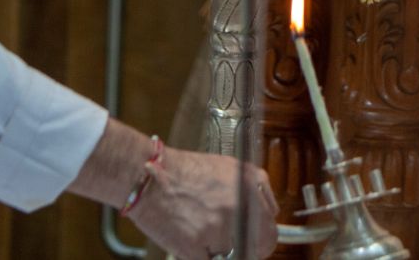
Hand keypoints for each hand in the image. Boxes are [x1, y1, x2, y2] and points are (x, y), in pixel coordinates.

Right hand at [129, 145, 277, 259]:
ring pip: (230, 256)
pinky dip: (200, 255)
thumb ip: (255, 187)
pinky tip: (190, 237)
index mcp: (248, 189)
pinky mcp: (195, 247)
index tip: (256, 241)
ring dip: (219, 250)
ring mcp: (216, 229)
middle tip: (232, 244)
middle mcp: (236, 209)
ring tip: (203, 231)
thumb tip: (269, 212)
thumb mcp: (229, 166)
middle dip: (247, 249)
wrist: (148, 177)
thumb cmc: (184, 171)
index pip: (270, 230)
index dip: (262, 238)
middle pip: (256, 248)